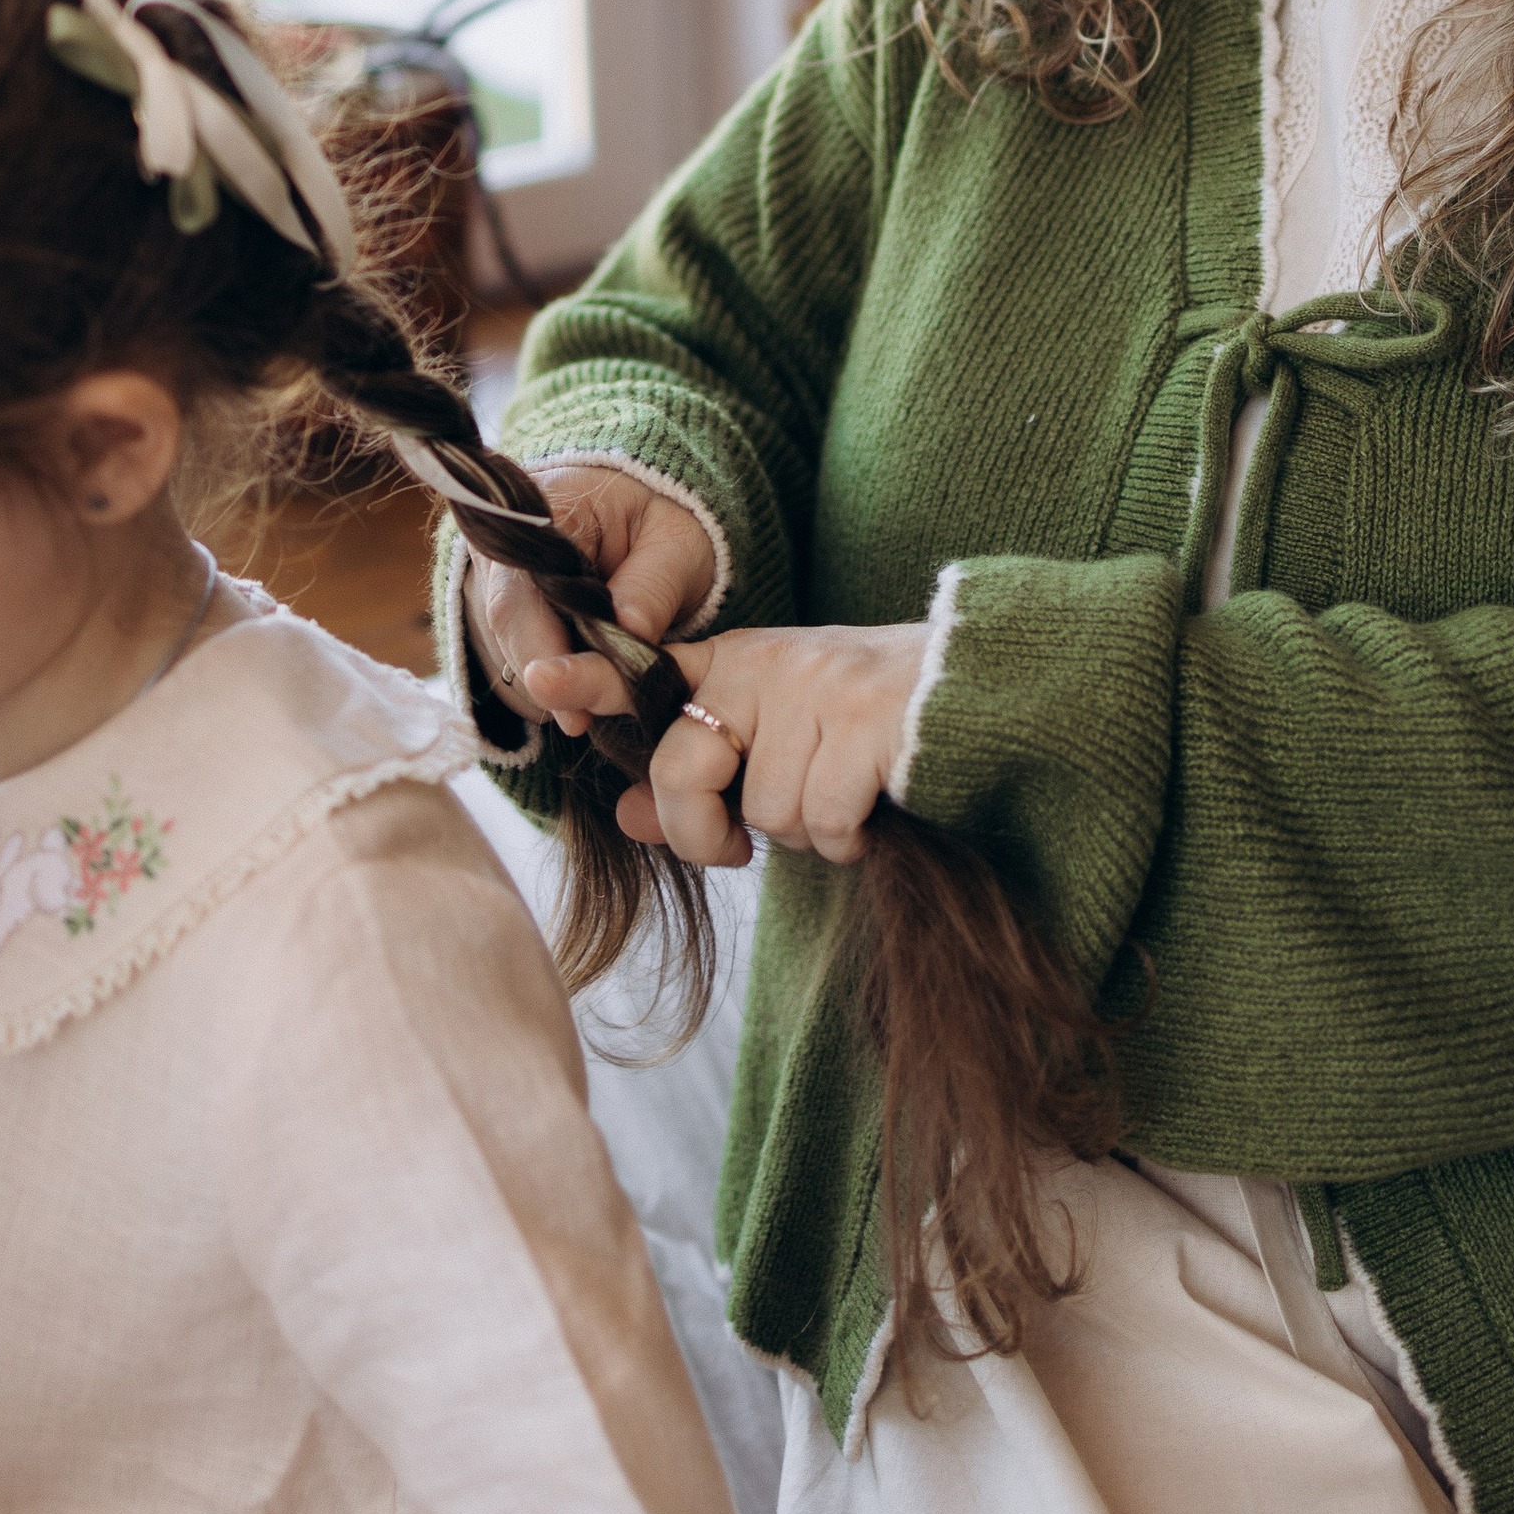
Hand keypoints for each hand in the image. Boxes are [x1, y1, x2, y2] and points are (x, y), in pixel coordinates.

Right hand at [466, 466, 716, 732]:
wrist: (639, 512)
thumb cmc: (659, 521)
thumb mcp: (677, 543)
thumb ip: (653, 585)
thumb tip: (628, 632)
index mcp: (542, 506)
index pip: (525, 583)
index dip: (543, 645)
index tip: (572, 699)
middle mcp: (503, 539)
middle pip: (506, 618)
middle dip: (546, 675)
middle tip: (581, 722)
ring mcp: (494, 572)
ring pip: (504, 640)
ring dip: (546, 680)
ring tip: (590, 710)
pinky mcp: (502, 602)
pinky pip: (513, 647)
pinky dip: (548, 674)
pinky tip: (580, 690)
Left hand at [547, 621, 928, 870]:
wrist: (975, 692)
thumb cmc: (863, 730)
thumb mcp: (776, 744)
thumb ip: (702, 779)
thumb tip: (630, 820)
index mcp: (735, 664)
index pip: (646, 671)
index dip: (588, 678)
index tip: (539, 674)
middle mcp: (768, 665)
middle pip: (686, 767)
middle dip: (702, 830)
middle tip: (735, 849)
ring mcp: (817, 689)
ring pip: (767, 811)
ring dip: (805, 831)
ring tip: (840, 798)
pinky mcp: (866, 723)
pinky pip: (824, 820)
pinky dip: (847, 837)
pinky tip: (870, 809)